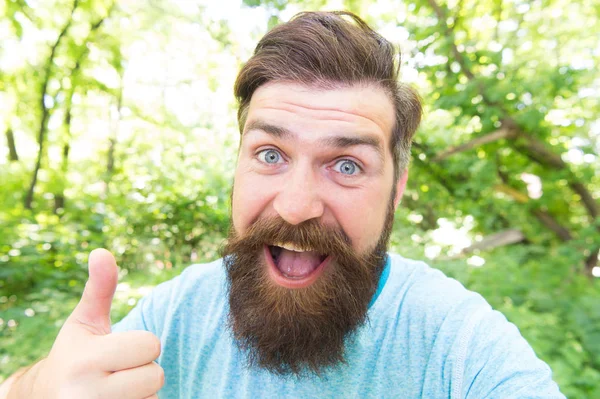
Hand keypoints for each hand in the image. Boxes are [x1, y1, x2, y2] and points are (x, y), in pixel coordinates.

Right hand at [30, 249, 163, 398]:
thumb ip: (99, 289)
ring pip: (154, 397)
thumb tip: (102, 252)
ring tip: (115, 390)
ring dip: (142, 392)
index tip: (118, 350)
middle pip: (156, 376)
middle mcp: (86, 395)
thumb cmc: (75, 354)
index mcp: (85, 361)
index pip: (150, 345)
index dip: (142, 344)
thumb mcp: (84, 323)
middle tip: (118, 371)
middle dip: (144, 370)